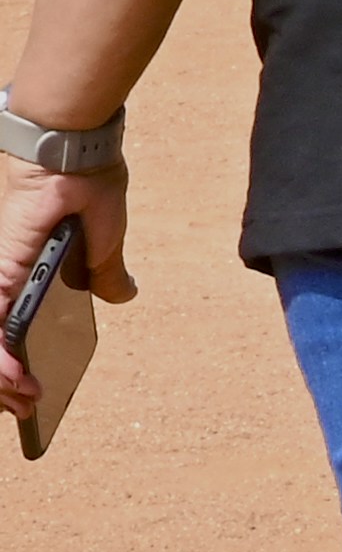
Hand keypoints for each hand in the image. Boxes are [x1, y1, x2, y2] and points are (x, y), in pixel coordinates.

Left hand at [0, 154, 127, 428]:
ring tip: (23, 398)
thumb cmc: (87, 176)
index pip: (8, 324)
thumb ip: (106, 270)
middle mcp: (7, 270)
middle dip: (3, 383)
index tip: (31, 390)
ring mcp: (1, 269)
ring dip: (1, 376)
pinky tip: (14, 378)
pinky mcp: (4, 266)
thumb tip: (120, 295)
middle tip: (24, 407)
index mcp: (28, 265)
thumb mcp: (105, 236)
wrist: (74, 144)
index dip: (11, 361)